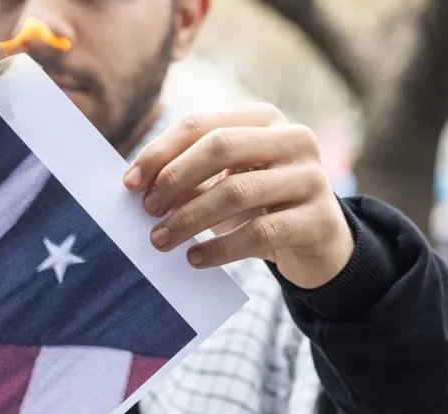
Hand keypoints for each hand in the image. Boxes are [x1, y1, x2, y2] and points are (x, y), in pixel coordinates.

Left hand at [123, 103, 353, 289]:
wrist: (318, 241)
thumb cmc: (258, 207)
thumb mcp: (223, 184)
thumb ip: (187, 178)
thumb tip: (135, 186)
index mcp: (263, 120)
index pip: (200, 124)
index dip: (160, 152)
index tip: (128, 183)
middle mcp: (293, 139)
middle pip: (221, 146)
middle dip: (175, 179)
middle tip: (147, 210)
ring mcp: (311, 177)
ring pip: (238, 191)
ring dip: (190, 218)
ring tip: (161, 240)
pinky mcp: (319, 219)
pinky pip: (260, 233)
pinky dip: (220, 248)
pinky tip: (194, 259)